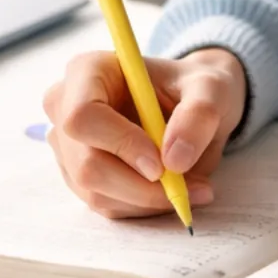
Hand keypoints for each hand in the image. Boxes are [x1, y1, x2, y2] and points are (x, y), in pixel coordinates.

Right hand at [42, 48, 247, 218]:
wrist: (189, 103)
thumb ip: (199, 115)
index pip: (82, 117)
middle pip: (87, 165)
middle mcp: (65, 106)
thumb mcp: (211, 88)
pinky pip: (105, 204)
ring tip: (189, 186)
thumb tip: (175, 159)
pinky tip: (169, 189)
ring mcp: (67, 144)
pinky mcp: (77, 174)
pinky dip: (142, 206)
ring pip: (96, 192)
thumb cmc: (193, 88)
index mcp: (87, 71)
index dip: (121, 145)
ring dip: (146, 200)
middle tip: (186, 186)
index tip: (163, 163)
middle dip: (140, 187)